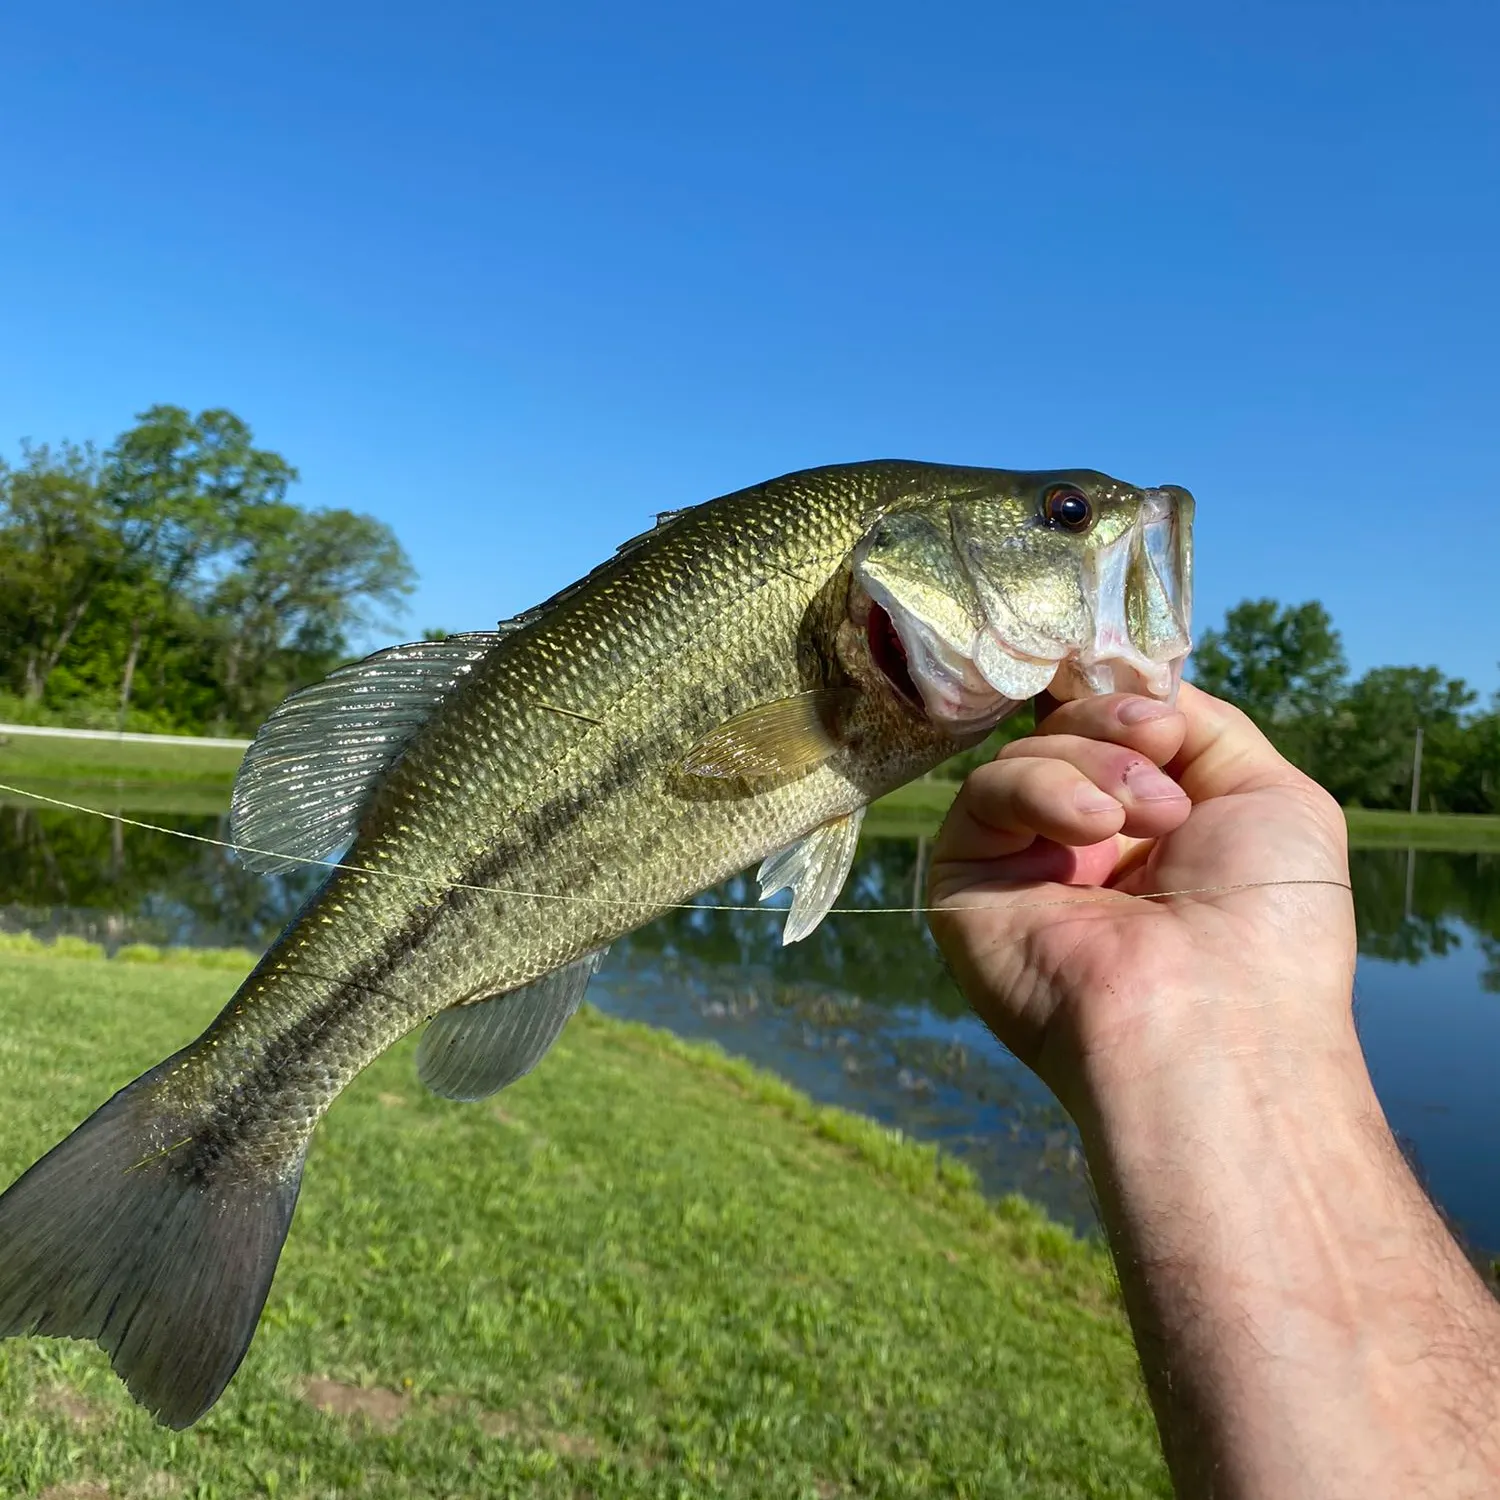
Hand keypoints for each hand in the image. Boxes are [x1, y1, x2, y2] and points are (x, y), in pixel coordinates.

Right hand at [927, 681, 1355, 1117]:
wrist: (1214, 1017)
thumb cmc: (1267, 922)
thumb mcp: (1271, 795)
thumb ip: (1204, 726)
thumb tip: (1140, 688)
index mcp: (1153, 832)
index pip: (1112, 730)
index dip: (1126, 700)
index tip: (1158, 709)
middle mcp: (1084, 847)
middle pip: (1064, 727)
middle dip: (1118, 724)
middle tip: (1161, 761)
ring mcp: (1023, 865)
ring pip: (1024, 752)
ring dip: (1093, 760)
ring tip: (1146, 818)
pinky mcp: (967, 884)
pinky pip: (983, 794)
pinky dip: (1042, 788)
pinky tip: (1094, 829)